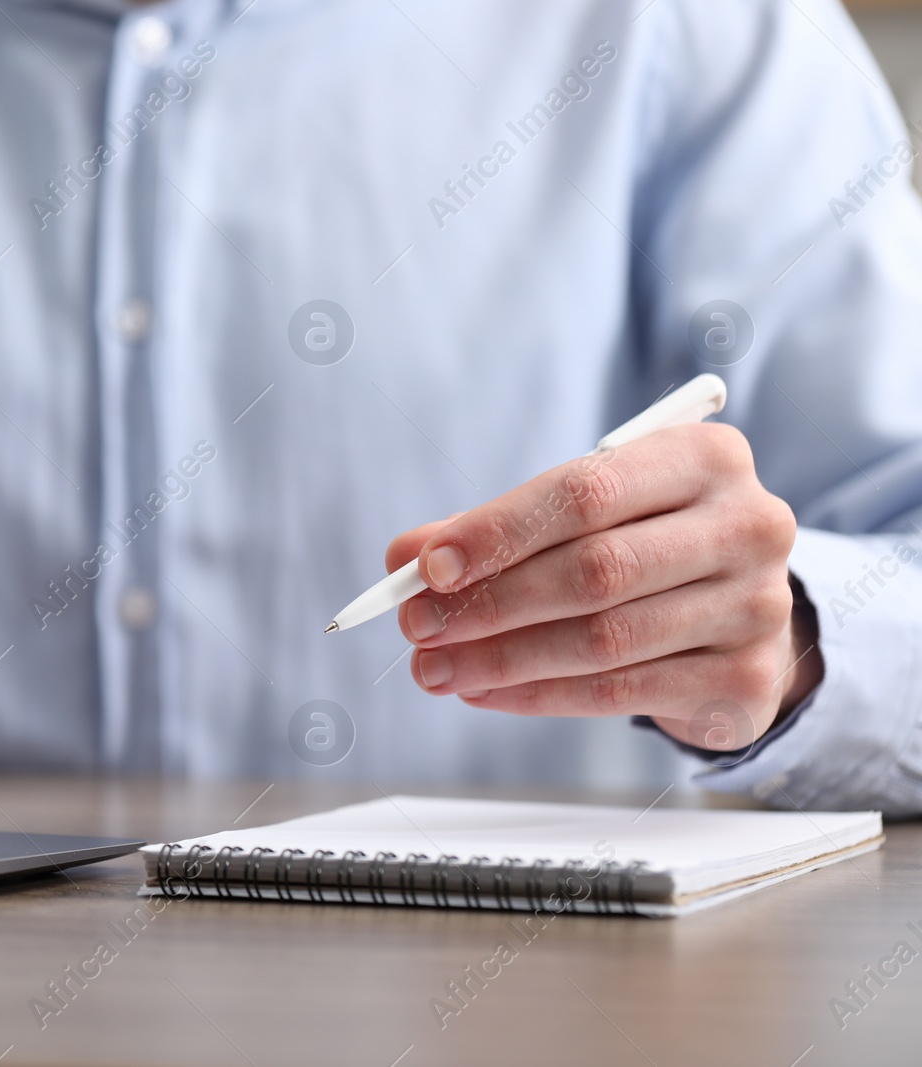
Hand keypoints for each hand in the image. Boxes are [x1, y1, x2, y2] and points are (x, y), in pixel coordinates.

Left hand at [386, 423, 822, 751]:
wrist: (742, 614)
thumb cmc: (645, 545)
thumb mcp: (582, 515)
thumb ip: (496, 529)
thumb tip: (406, 558)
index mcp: (706, 458)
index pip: (585, 492)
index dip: (498, 531)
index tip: (426, 567)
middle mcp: (747, 526)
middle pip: (594, 570)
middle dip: (489, 603)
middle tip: (417, 625)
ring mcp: (756, 607)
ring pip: (602, 639)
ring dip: (501, 659)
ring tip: (435, 668)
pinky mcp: (746, 681)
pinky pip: (620, 692)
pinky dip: (537, 695)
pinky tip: (483, 692)